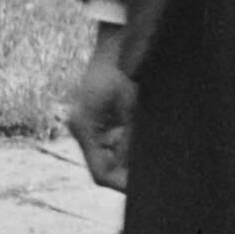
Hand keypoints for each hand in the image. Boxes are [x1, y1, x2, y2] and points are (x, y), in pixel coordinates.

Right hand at [66, 26, 134, 191]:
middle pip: (105, 166)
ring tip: (150, 149)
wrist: (117, 42)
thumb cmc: (123, 70)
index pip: (100, 174)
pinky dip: (128, 143)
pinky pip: (112, 141)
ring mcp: (88, 124)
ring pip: (110, 155)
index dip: (122, 186)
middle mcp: (82, 129)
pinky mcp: (96, 117)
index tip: (145, 191)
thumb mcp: (131, 107)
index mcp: (84, 128)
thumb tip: (135, 172)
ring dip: (129, 156)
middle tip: (153, 174)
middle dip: (128, 171)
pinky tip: (142, 134)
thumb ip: (131, 142)